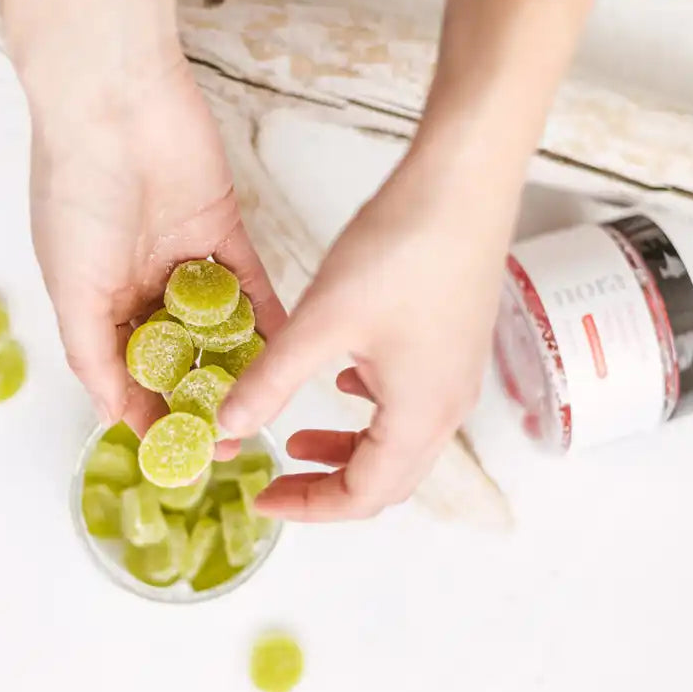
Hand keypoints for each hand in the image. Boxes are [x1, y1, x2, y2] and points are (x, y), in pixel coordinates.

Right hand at [24, 53, 285, 445]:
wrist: (115, 106)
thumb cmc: (77, 195)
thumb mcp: (72, 289)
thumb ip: (93, 356)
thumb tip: (112, 417)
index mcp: (96, 299)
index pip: (127, 370)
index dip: (151, 412)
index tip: (180, 450)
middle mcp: (140, 283)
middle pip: (178, 354)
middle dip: (201, 396)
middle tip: (231, 436)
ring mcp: (184, 257)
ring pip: (218, 325)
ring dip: (237, 363)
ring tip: (264, 405)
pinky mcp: (224, 230)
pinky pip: (252, 284)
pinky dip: (267, 317)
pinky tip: (288, 351)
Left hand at [218, 161, 517, 519]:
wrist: (464, 185)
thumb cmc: (402, 250)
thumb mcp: (321, 323)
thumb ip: (271, 380)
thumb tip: (228, 427)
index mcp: (419, 417)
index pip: (363, 497)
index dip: (308, 506)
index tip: (261, 497)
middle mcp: (448, 408)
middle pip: (387, 480)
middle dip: (328, 487)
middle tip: (277, 478)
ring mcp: (457, 377)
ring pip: (399, 443)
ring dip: (348, 450)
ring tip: (296, 438)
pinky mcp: (455, 345)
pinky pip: (411, 403)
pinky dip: (369, 412)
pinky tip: (340, 380)